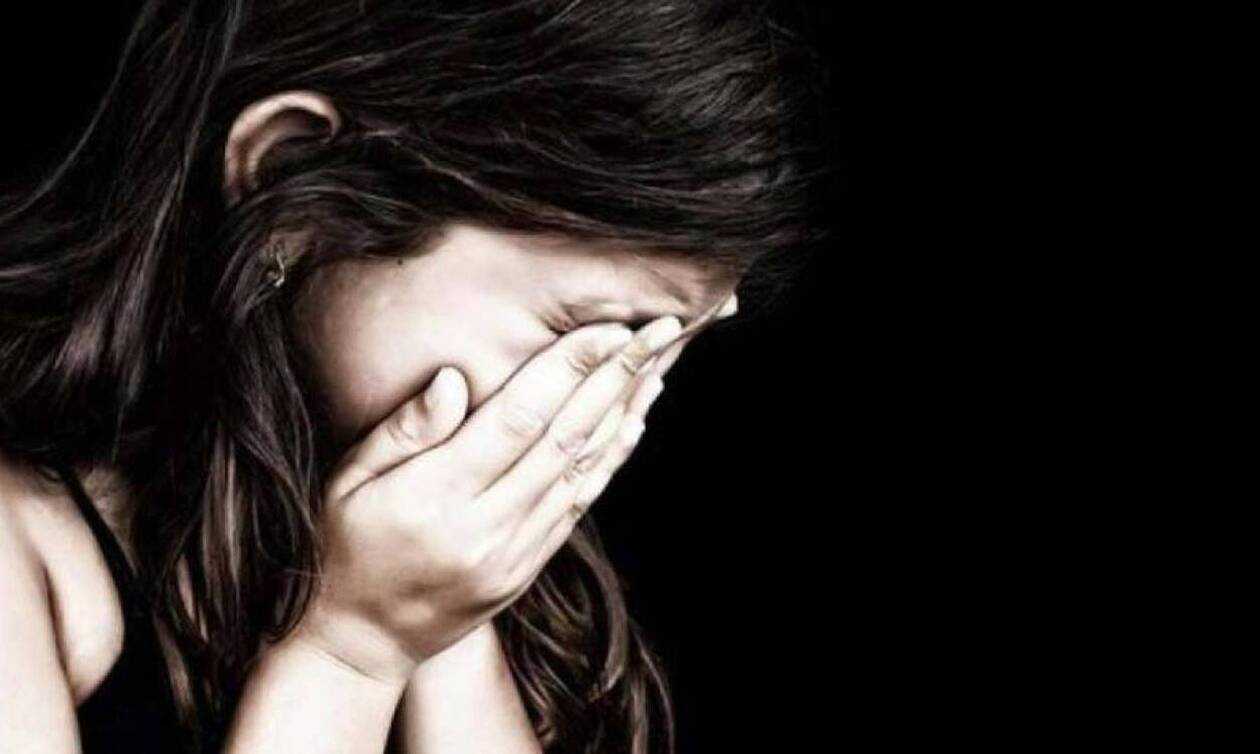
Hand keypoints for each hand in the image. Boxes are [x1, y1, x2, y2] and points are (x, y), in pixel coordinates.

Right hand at [291, 317, 682, 686]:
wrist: (361, 643)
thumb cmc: (345, 546)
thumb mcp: (348, 482)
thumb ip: (405, 430)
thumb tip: (455, 378)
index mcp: (437, 496)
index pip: (518, 420)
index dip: (568, 369)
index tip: (608, 328)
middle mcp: (486, 526)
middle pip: (565, 439)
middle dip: (617, 378)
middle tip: (660, 330)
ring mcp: (513, 553)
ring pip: (583, 471)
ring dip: (625, 414)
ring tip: (658, 365)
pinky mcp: (526, 569)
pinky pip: (579, 507)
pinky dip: (610, 461)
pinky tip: (633, 423)